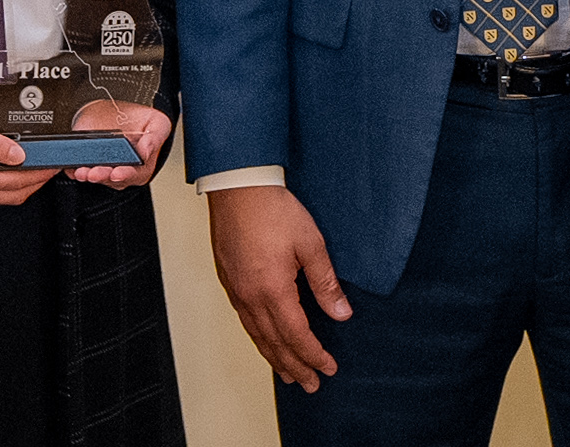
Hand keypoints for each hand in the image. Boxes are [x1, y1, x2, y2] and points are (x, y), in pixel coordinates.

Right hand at [0, 104, 57, 206]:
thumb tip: (20, 154)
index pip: (14, 181)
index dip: (37, 173)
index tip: (52, 164)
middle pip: (13, 194)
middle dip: (36, 181)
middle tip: (52, 166)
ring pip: (6, 196)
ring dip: (26, 184)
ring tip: (41, 166)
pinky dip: (13, 183)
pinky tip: (20, 170)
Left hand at [69, 100, 171, 189]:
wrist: (121, 110)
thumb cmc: (141, 120)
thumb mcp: (158, 124)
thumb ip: (155, 138)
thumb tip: (146, 152)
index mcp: (141, 166)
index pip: (133, 174)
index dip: (125, 174)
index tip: (116, 173)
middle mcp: (121, 170)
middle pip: (111, 178)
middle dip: (102, 176)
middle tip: (93, 173)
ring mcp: (104, 167)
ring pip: (95, 176)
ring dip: (87, 175)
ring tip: (81, 171)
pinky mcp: (88, 161)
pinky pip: (80, 170)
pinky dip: (74, 170)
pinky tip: (71, 167)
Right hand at [208, 184, 353, 389]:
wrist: (238, 185)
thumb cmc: (273, 209)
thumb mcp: (311, 243)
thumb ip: (326, 282)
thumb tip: (341, 313)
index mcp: (273, 290)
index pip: (297, 336)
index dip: (314, 355)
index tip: (328, 369)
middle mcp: (251, 297)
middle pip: (275, 343)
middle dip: (295, 366)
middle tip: (310, 384)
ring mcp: (236, 290)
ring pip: (257, 335)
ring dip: (275, 357)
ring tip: (289, 373)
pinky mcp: (228, 280)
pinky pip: (244, 320)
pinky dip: (258, 338)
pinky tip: (264, 339)